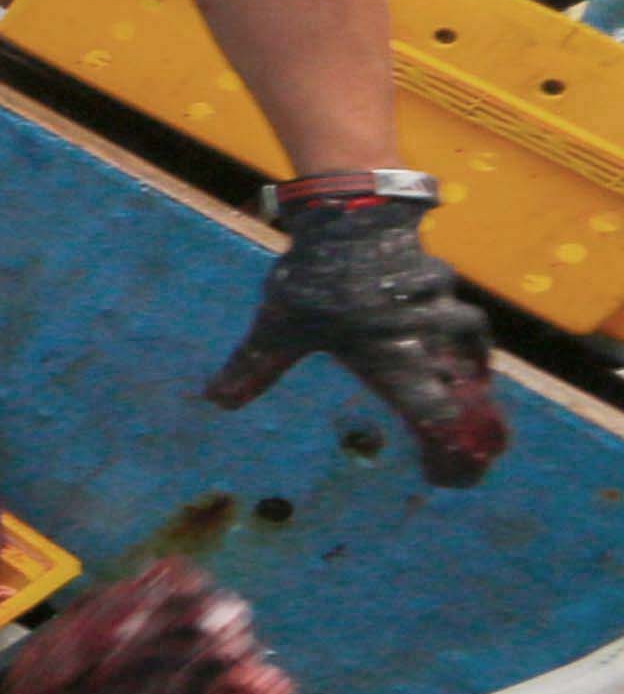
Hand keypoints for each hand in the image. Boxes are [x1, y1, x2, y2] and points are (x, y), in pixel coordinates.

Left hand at [205, 181, 505, 484]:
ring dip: (475, 394)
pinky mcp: (452, 297)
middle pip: (464, 397)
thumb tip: (216, 400)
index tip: (449, 475)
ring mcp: (445, 317)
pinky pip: (473, 337)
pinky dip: (472, 360)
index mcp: (392, 358)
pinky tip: (467, 372)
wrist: (354, 218)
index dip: (445, 448)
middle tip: (471, 462)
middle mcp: (428, 342)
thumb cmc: (318, 278)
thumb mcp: (280, 326)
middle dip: (472, 433)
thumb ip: (254, 366)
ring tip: (477, 420)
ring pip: (475, 362)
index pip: (430, 412)